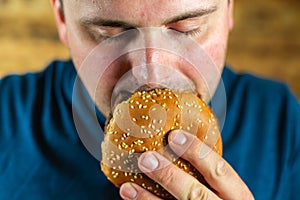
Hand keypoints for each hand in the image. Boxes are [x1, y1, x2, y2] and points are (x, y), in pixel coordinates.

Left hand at [119, 130, 253, 199]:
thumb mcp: (229, 192)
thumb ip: (212, 176)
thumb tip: (178, 143)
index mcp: (238, 196)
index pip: (220, 170)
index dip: (197, 151)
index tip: (174, 135)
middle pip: (196, 194)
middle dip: (169, 176)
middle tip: (146, 158)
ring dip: (148, 199)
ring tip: (128, 187)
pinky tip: (132, 199)